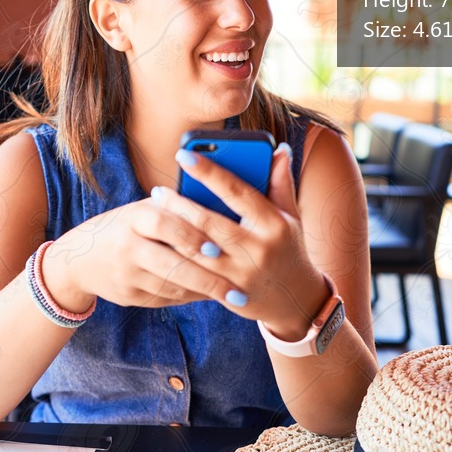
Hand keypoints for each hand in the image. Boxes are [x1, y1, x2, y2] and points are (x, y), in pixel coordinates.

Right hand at [40, 198, 241, 312]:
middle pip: (171, 264)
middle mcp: (127, 247)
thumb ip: (174, 209)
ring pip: (171, 287)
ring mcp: (126, 275)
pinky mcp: (128, 296)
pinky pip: (165, 299)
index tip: (219, 248)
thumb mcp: (142, 210)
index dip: (191, 235)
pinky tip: (210, 296)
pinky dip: (190, 298)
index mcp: (132, 218)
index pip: (163, 224)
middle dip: (208, 278)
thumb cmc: (124, 226)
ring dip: (204, 292)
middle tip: (237, 288)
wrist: (78, 258)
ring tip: (233, 295)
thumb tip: (220, 204)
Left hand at [150, 144, 327, 338]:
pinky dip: (176, 256)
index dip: (209, 172)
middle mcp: (258, 249)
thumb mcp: (291, 217)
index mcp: (274, 224)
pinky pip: (195, 272)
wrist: (297, 301)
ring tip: (155, 213)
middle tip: (159, 191)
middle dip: (179, 204)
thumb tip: (279, 149)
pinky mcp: (228, 293)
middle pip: (209, 222)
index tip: (185, 155)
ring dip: (172, 230)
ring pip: (197, 249)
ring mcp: (241, 274)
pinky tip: (160, 243)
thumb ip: (281, 184)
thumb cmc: (289, 249)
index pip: (237, 192)